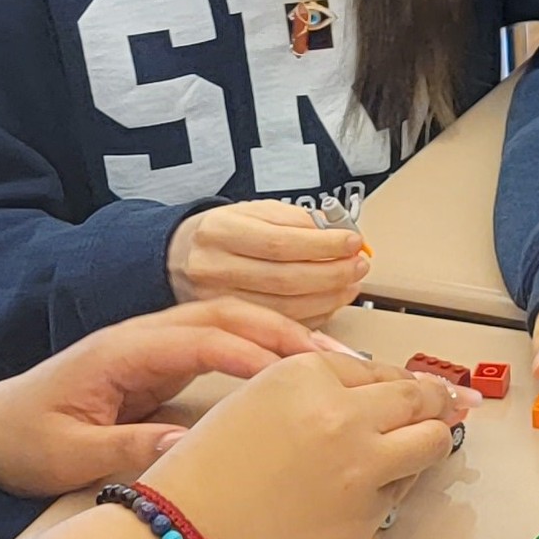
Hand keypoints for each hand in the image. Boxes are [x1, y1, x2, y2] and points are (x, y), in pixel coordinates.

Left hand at [0, 300, 326, 499]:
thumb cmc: (24, 441)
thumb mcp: (67, 454)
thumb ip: (126, 448)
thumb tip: (187, 447)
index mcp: (123, 348)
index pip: (205, 339)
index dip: (257, 357)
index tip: (304, 383)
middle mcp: (145, 333)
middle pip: (231, 316)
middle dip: (290, 335)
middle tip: (344, 364)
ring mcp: (155, 341)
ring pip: (233, 322)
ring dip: (286, 337)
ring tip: (339, 365)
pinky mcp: (163, 358)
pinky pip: (226, 342)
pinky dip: (267, 350)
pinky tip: (301, 374)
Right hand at [132, 351, 458, 538]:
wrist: (182, 537)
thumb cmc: (202, 472)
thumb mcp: (255, 402)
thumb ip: (316, 392)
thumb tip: (374, 394)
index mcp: (307, 374)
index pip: (379, 369)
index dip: (402, 381)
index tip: (425, 386)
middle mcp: (342, 414)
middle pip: (418, 398)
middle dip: (437, 402)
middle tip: (453, 405)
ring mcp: (361, 468)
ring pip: (431, 442)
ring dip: (433, 441)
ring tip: (430, 444)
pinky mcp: (367, 517)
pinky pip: (400, 494)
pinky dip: (395, 489)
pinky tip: (369, 492)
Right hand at [167, 199, 369, 324]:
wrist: (179, 258)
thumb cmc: (224, 232)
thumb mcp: (254, 212)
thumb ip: (296, 221)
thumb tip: (340, 234)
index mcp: (220, 231)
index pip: (281, 242)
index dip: (323, 246)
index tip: (353, 242)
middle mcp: (214, 268)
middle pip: (285, 279)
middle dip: (332, 274)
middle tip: (358, 265)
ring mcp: (216, 301)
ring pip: (284, 308)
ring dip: (328, 298)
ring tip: (349, 283)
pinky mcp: (226, 325)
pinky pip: (278, 326)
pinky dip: (312, 316)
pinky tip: (329, 302)